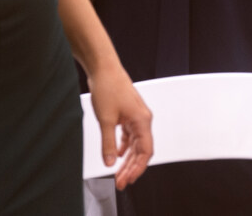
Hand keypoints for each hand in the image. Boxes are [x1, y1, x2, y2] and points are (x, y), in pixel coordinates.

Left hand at [87, 58, 152, 187]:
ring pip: (135, 144)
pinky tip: (118, 155)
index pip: (146, 150)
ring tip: (118, 173)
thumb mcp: (106, 120)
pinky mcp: (128, 115)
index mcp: (143, 120)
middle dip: (132, 167)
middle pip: (141, 150)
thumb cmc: (109, 88)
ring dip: (128, 160)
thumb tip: (110, 162)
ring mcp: (136, 117)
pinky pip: (129, 136)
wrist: (105, 70)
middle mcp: (143, 119)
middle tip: (121, 182)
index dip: (138, 168)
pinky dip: (124, 148)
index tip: (128, 180)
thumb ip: (109, 144)